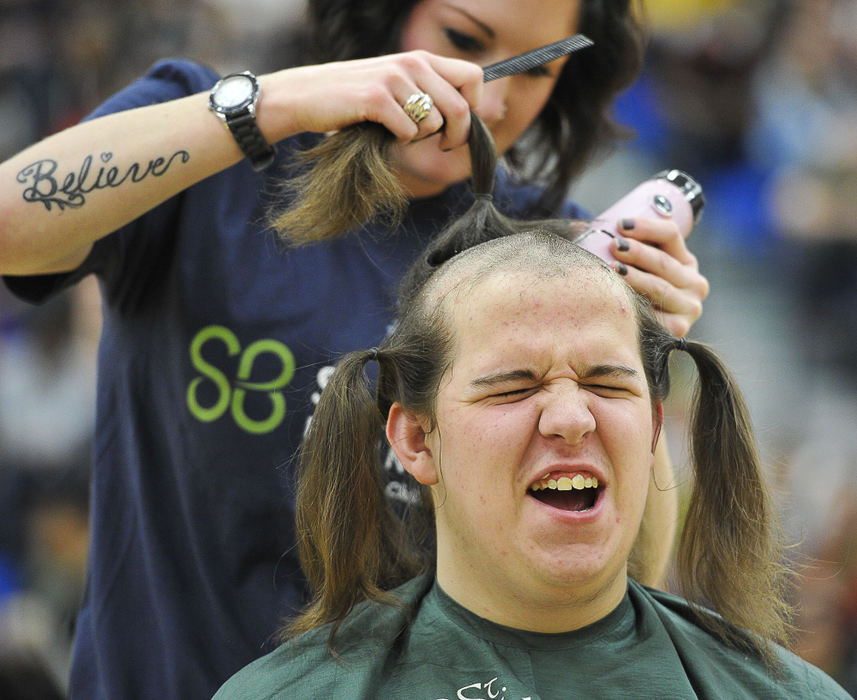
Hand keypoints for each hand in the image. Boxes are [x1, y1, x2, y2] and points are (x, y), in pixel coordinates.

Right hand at [260, 51, 483, 150]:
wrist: (306, 95)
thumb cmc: (355, 99)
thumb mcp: (396, 87)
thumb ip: (428, 96)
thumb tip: (466, 123)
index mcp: (421, 60)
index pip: (473, 76)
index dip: (474, 106)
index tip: (458, 125)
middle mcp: (412, 64)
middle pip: (461, 107)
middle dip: (456, 134)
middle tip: (442, 145)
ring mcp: (393, 79)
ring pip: (434, 123)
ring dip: (420, 137)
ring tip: (398, 131)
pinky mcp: (376, 99)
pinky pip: (408, 132)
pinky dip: (398, 141)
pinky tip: (382, 132)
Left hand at [610, 218, 709, 337]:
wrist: (639, 333)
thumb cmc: (632, 292)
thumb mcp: (639, 267)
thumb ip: (629, 248)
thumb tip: (598, 226)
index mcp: (685, 261)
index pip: (670, 234)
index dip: (646, 227)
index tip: (620, 224)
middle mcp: (694, 283)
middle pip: (664, 262)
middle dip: (637, 252)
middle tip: (614, 246)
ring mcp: (690, 307)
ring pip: (660, 287)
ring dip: (636, 277)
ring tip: (613, 269)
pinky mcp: (679, 329)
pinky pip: (658, 315)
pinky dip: (639, 307)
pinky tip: (622, 302)